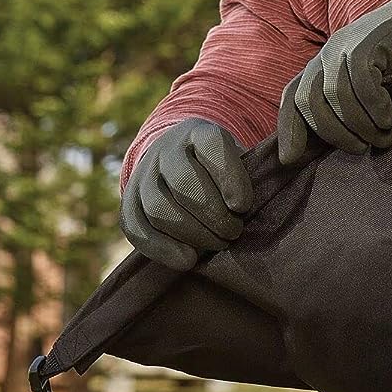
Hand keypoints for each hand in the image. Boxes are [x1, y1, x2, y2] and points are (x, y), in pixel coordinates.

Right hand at [120, 118, 252, 270]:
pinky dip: (161, 248)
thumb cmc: (221, 170)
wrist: (178, 162)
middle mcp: (166, 148)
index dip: (230, 178)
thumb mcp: (239, 158)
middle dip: (213, 214)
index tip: (244, 206)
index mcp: (199, 131)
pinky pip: (135, 227)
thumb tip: (262, 200)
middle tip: (234, 232)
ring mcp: (143, 174)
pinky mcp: (128, 201)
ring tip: (217, 245)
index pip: (212, 146)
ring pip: (158, 207)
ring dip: (191, 234)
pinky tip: (188, 260)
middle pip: (184, 181)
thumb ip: (252, 175)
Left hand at [277, 0, 391, 165]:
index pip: (292, 97)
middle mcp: (330, 51)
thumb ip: (356, 103)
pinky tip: (388, 117)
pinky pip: (360, 80)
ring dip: (358, 125)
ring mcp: (348, 42)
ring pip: (334, 95)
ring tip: (383, 138)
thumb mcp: (377, 81)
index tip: (290, 160)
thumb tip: (345, 143)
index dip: (288, 129)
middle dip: (333, 134)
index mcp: (325, 62)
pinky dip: (373, 106)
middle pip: (309, 101)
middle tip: (360, 149)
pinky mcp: (371, 39)